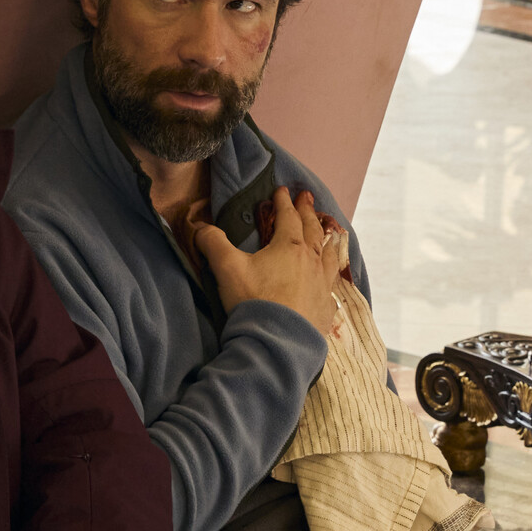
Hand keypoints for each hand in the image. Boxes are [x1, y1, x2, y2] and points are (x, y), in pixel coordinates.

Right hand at [193, 186, 344, 335]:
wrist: (277, 341)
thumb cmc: (254, 300)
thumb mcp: (227, 268)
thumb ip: (213, 243)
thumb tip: (200, 227)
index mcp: (289, 247)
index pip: (288, 217)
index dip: (284, 202)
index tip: (283, 189)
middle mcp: (312, 260)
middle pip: (313, 230)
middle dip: (308, 212)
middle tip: (307, 198)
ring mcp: (323, 284)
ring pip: (329, 254)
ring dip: (326, 239)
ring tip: (327, 232)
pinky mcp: (326, 307)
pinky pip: (331, 285)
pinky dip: (330, 275)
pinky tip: (328, 280)